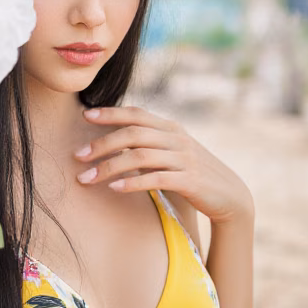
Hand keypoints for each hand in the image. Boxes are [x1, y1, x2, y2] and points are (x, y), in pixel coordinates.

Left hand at [73, 105, 252, 225]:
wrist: (230, 195)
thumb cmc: (193, 174)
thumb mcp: (173, 152)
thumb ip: (150, 143)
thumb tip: (116, 138)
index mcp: (171, 128)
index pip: (137, 114)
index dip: (111, 113)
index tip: (85, 116)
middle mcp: (177, 139)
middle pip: (133, 134)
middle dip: (102, 144)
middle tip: (78, 156)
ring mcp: (184, 158)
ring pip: (140, 156)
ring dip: (109, 167)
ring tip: (87, 178)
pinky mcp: (189, 180)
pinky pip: (156, 179)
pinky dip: (132, 182)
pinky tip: (114, 188)